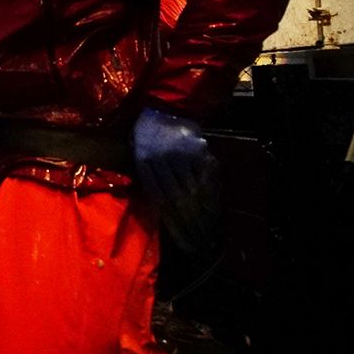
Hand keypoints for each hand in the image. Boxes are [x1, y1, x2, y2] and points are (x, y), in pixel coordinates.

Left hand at [132, 107, 218, 250]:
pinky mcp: (197, 151)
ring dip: (203, 215)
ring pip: (193, 192)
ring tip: (209, 234)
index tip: (186, 244)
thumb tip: (163, 213)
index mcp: (144, 165)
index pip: (161, 203)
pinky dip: (211, 196)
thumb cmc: (146, 137)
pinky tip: (215, 212)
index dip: (176, 226)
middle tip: (201, 245)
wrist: (162, 108)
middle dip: (191, 226)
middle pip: (178, 202)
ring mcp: (181, 156)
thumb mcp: (139, 157)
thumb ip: (150, 181)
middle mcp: (162, 162)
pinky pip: (205, 178)